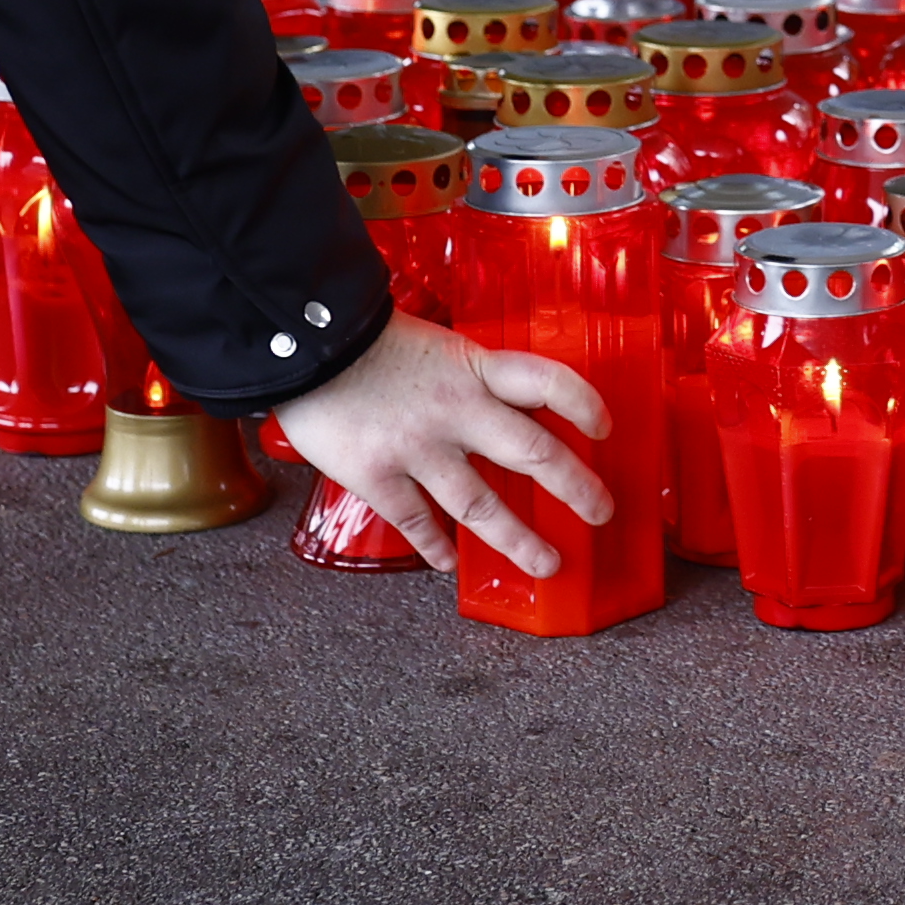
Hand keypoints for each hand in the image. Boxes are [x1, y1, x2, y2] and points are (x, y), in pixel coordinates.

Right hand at [263, 310, 609, 574]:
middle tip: (600, 512)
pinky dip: (435, 546)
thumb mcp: (434, 345)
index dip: (583, 404)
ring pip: (482, 505)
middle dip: (575, 488)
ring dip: (520, 539)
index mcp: (473, 367)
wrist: (300, 345)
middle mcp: (456, 409)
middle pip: (533, 453)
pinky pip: (417, 521)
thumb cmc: (364, 341)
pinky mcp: (377, 475)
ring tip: (547, 562)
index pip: (548, 381)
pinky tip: (448, 563)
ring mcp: (418, 447)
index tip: (604, 426)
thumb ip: (467, 377)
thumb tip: (504, 404)